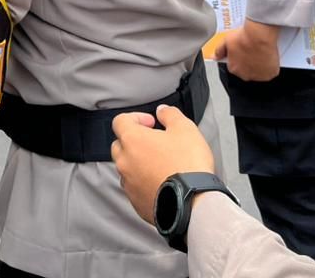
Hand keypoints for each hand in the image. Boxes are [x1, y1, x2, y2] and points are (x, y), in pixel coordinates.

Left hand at [111, 103, 215, 225]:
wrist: (194, 203)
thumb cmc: (188, 166)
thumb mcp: (185, 129)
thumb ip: (170, 114)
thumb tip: (162, 111)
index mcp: (132, 140)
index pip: (120, 121)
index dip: (136, 118)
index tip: (151, 123)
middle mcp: (125, 162)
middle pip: (120, 145)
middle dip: (135, 141)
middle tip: (155, 143)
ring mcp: (129, 184)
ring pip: (126, 168)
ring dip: (139, 163)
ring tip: (161, 164)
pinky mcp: (136, 202)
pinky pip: (134, 188)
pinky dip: (144, 183)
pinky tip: (162, 182)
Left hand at [215, 19, 280, 81]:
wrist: (259, 35)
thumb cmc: (243, 37)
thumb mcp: (226, 41)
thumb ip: (219, 50)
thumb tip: (215, 57)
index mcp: (234, 69)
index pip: (235, 67)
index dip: (239, 58)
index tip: (243, 52)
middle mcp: (246, 75)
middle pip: (247, 71)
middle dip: (249, 64)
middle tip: (253, 52)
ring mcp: (259, 76)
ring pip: (259, 72)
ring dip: (260, 66)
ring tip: (261, 54)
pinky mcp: (271, 73)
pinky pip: (271, 72)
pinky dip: (271, 66)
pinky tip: (269, 57)